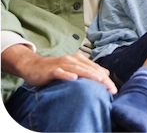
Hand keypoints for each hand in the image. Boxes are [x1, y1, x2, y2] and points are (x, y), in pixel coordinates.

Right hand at [1, 45, 116, 93]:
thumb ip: (88, 69)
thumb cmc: (55, 69)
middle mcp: (72, 60)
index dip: (105, 78)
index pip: (95, 69)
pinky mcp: (51, 70)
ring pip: (78, 69)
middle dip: (101, 78)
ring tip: (100, 80)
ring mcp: (62, 64)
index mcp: (79, 59)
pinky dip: (67, 74)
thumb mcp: (73, 68)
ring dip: (89, 75)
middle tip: (111, 87)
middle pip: (89, 69)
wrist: (33, 65)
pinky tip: (73, 78)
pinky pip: (60, 72)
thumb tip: (105, 73)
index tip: (113, 88)